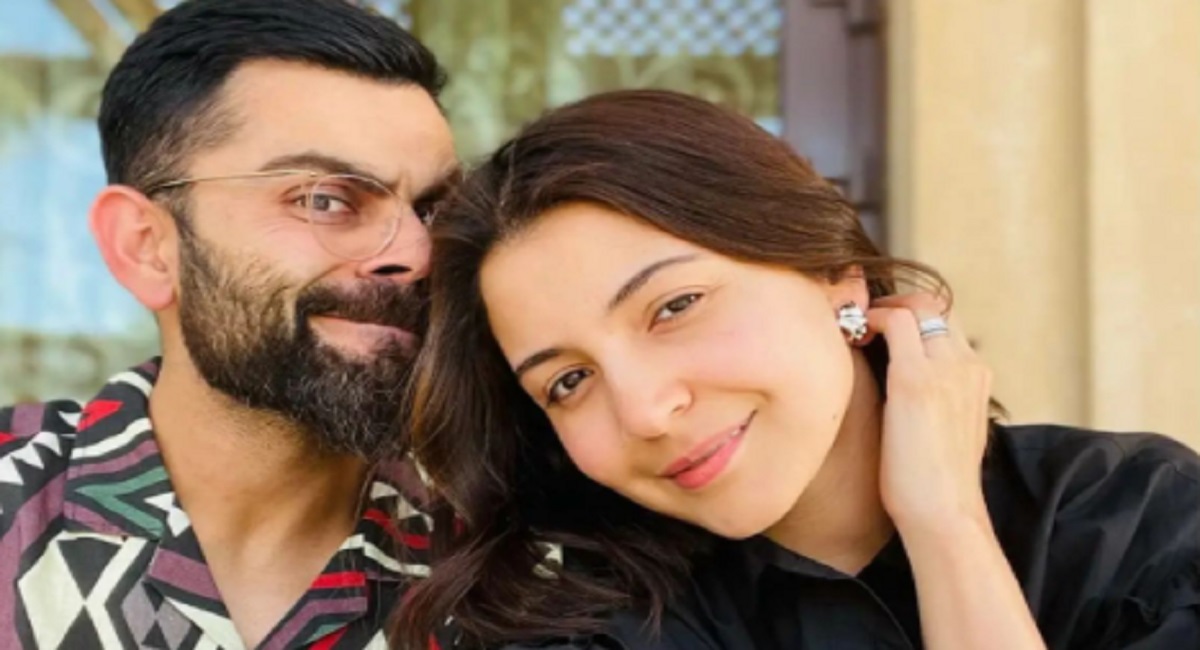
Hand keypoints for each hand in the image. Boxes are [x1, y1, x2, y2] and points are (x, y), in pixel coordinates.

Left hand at [864, 293, 992, 533]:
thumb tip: (900, 391)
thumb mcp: (944, 429)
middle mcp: (967, 364)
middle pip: (936, 305)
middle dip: (898, 302)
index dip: (913, 315)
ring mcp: (946, 368)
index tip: (881, 325)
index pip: (947, 323)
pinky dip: (870, 318)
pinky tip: (850, 334)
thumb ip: (934, 400)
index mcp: (977, 376)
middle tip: (863, 316)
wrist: (943, 514)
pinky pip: (896, 321)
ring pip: (919, 305)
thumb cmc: (934, 482)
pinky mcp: (917, 379)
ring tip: (853, 323)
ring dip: (883, 307)